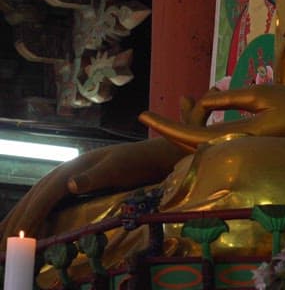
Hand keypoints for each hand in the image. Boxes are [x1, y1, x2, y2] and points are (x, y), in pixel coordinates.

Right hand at [0, 138, 183, 242]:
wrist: (149, 156)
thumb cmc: (135, 162)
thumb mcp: (118, 168)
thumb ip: (95, 176)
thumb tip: (70, 184)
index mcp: (71, 170)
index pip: (44, 197)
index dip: (30, 218)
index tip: (19, 239)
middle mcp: (63, 174)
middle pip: (32, 200)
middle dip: (15, 224)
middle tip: (1, 250)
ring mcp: (66, 180)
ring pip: (34, 202)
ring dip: (17, 221)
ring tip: (3, 242)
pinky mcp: (72, 187)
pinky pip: (45, 203)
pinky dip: (30, 216)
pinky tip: (24, 228)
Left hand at [139, 84, 284, 151]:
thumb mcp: (263, 94)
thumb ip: (230, 98)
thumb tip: (201, 100)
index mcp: (241, 137)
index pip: (192, 136)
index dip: (165, 126)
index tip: (142, 114)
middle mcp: (239, 150)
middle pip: (193, 145)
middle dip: (175, 124)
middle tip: (169, 102)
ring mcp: (244, 152)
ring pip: (203, 145)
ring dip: (189, 124)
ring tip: (185, 98)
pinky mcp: (248, 149)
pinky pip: (215, 143)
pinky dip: (202, 127)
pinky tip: (202, 106)